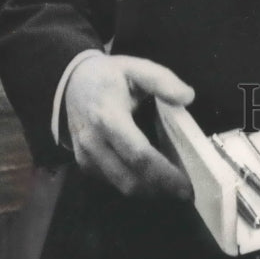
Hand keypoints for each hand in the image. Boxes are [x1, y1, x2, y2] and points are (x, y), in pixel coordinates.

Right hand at [64, 53, 194, 199]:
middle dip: (160, 189)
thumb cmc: (108, 75)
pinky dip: (134, 184)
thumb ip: (162, 80)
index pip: (138, 154)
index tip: (186, 185)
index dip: (163, 173)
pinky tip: (152, 178)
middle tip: (186, 191)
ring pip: (120, 185)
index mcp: (108, 117)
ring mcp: (85, 156)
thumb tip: (188, 97)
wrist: (71, 83)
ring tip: (173, 186)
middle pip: (129, 179)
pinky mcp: (83, 163)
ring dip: (148, 191)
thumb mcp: (136, 66)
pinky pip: (112, 181)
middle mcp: (93, 142)